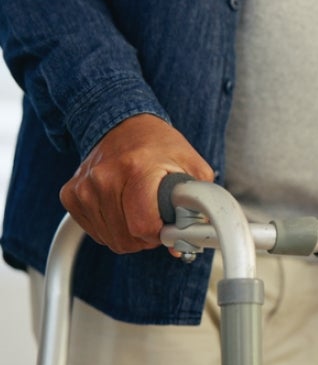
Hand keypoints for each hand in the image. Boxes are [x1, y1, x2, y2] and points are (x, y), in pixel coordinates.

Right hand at [59, 114, 214, 253]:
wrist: (124, 125)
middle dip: (148, 237)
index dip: (161, 234)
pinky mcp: (71, 195)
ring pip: (111, 239)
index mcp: (137, 169)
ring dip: (130, 234)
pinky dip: (112, 228)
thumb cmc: (160, 146)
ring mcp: (84, 187)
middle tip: (158, 218)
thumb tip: (192, 238)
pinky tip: (122, 209)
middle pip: (126, 238)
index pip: (143, 225)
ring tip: (141, 210)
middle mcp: (104, 177)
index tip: (169, 226)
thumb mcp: (192, 167)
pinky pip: (95, 232)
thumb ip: (199, 202)